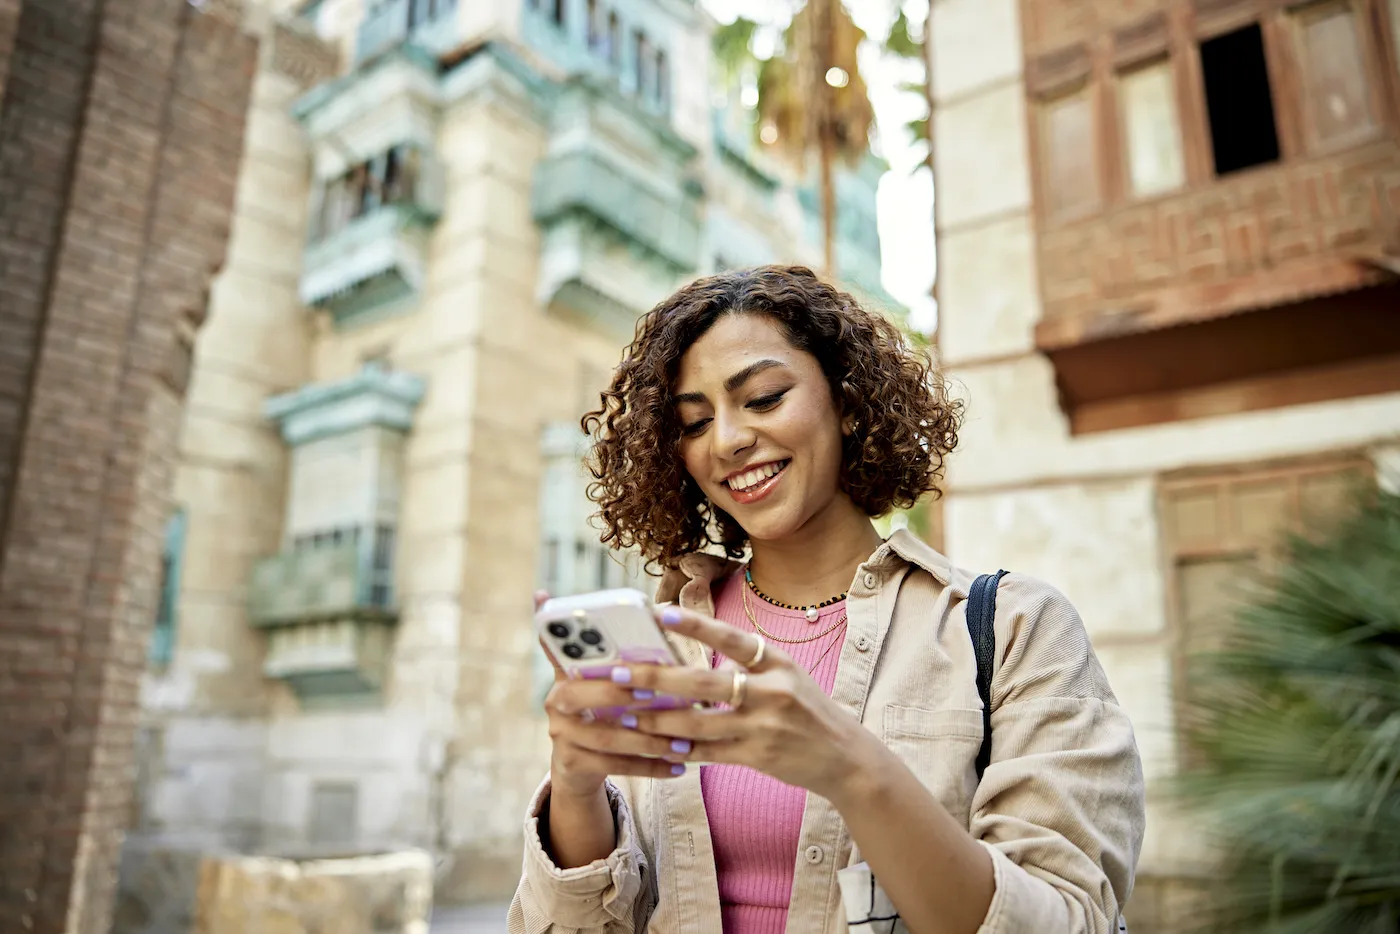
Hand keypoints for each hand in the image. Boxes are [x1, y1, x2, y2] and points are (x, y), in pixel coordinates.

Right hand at [535, 591, 690, 799]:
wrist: (578, 765)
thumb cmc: (600, 709)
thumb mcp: (600, 680)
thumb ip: (612, 654)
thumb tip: (637, 612)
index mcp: (564, 673)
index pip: (559, 649)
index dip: (578, 645)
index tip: (610, 647)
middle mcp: (555, 702)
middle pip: (578, 695)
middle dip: (617, 694)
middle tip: (654, 694)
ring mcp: (561, 735)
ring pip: (605, 736)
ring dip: (647, 739)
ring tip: (682, 741)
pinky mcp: (572, 764)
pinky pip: (614, 766)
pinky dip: (649, 766)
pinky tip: (677, 766)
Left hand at [618, 606, 886, 801]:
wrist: (846, 758)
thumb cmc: (807, 710)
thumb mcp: (787, 675)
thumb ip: (747, 665)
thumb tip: (694, 657)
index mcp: (778, 663)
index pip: (733, 639)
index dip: (698, 627)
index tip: (662, 614)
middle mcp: (772, 692)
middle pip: (705, 683)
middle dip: (658, 678)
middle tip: (619, 673)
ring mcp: (764, 726)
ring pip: (699, 723)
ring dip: (658, 719)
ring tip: (625, 713)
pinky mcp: (757, 757)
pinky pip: (708, 753)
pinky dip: (680, 749)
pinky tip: (654, 744)